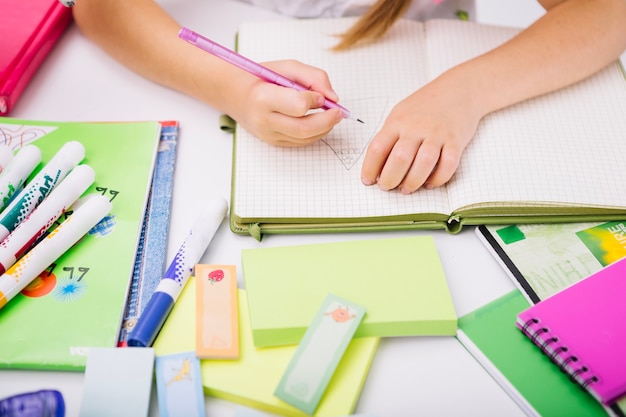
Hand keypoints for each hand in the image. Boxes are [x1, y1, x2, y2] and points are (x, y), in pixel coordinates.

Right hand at [227, 60, 343, 145]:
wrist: (235, 95)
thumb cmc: (261, 78)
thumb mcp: (286, 67)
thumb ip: (313, 77)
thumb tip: (333, 97)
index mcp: (263, 98)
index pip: (298, 106)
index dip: (314, 100)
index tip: (319, 95)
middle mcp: (264, 120)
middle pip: (304, 129)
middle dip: (327, 121)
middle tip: (339, 112)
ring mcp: (268, 135)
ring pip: (305, 139)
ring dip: (324, 128)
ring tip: (331, 115)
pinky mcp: (274, 142)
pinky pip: (301, 142)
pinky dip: (315, 133)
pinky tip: (319, 122)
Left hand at [360, 74, 481, 193]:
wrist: (458, 89)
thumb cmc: (425, 106)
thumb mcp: (400, 114)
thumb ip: (390, 137)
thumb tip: (377, 167)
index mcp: (398, 121)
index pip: (378, 147)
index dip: (369, 168)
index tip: (367, 180)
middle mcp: (416, 127)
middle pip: (399, 158)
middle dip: (389, 179)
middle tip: (386, 187)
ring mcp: (437, 134)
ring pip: (423, 164)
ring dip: (412, 182)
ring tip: (406, 188)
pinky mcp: (456, 141)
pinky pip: (448, 165)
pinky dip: (438, 179)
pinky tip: (430, 183)